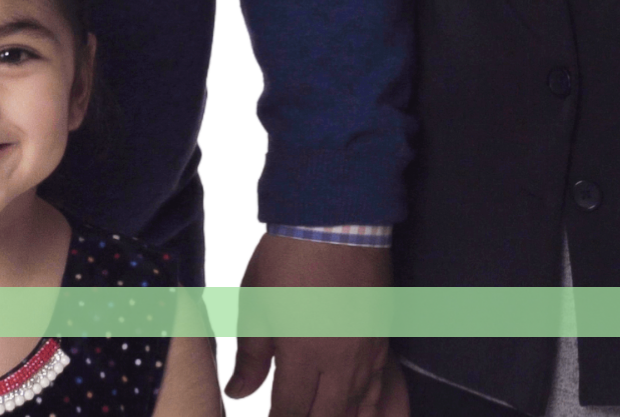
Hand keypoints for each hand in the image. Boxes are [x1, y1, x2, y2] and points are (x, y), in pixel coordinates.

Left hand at [223, 233, 391, 415]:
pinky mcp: (382, 339)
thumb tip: (238, 393)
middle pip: (329, 416)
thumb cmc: (287, 260)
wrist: (336, 222)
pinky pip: (379, 386)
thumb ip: (251, 357)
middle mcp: (340, 361)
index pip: (292, 411)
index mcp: (304, 354)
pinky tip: (356, 408)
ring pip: (359, 407)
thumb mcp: (256, 306)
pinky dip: (366, 404)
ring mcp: (367, 352)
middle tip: (292, 416)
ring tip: (321, 412)